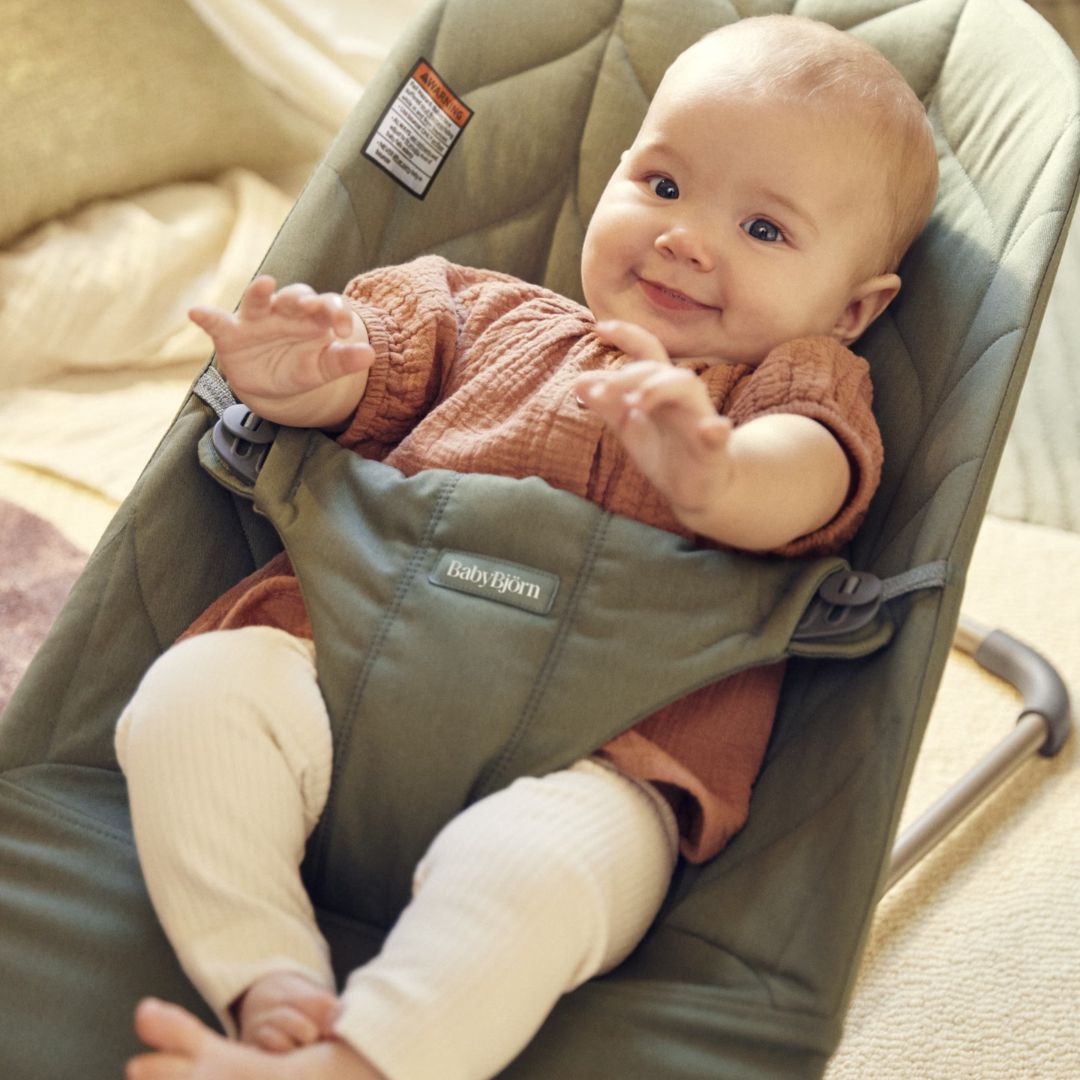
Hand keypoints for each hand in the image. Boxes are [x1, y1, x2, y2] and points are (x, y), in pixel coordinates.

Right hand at [189, 276, 374, 426]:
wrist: (272, 387)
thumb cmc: (301, 369)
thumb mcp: (323, 369)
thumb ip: (344, 361)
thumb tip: (371, 354)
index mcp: (312, 318)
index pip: (328, 306)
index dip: (337, 313)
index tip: (345, 330)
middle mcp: (284, 310)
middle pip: (294, 296)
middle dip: (302, 298)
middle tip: (312, 306)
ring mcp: (256, 319)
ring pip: (258, 299)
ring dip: (259, 292)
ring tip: (263, 285)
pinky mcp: (230, 332)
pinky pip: (216, 321)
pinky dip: (207, 316)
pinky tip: (196, 312)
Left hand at [576, 320, 733, 517]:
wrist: (696, 491)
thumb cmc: (664, 452)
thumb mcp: (629, 428)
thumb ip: (607, 405)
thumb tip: (578, 382)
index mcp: (661, 390)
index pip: (647, 353)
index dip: (628, 336)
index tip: (600, 328)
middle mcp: (682, 398)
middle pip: (661, 369)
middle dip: (630, 375)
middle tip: (602, 393)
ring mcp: (700, 420)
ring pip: (688, 389)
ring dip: (660, 389)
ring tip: (636, 403)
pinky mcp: (714, 450)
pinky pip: (720, 435)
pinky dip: (716, 430)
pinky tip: (710, 429)